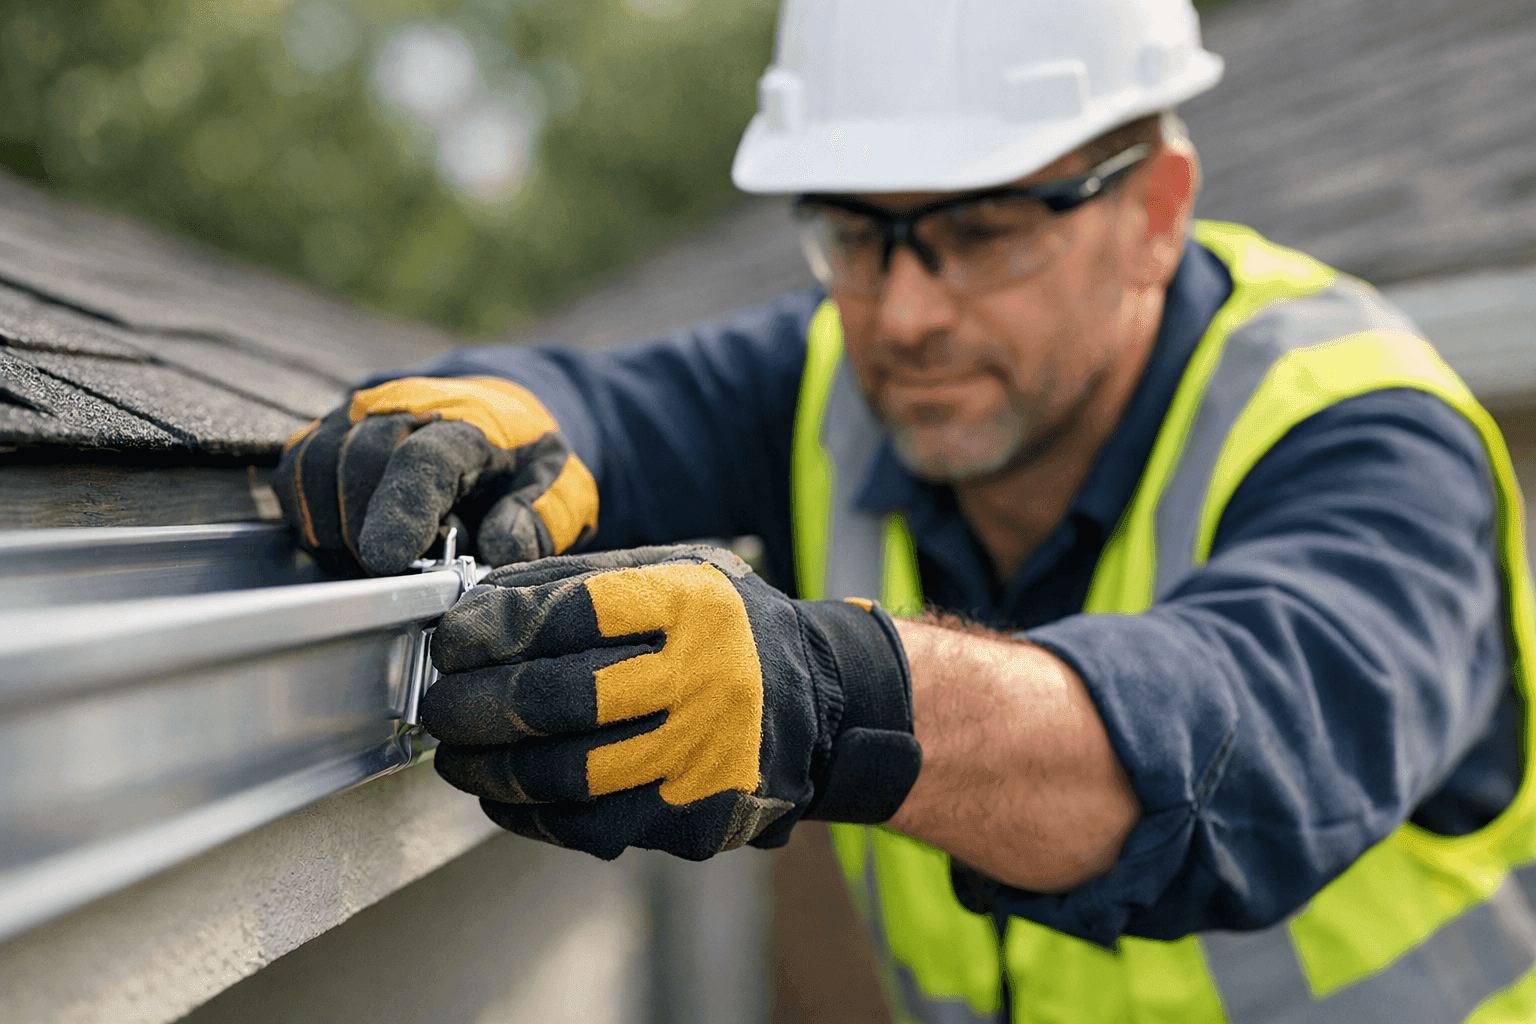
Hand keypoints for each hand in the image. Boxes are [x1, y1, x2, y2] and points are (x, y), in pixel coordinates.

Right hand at [272, 377, 596, 576]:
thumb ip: (536, 519)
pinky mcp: (326, 433)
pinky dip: (313, 518)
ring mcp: (357, 416)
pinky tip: (354, 540)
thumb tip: (501, 550)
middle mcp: (401, 406)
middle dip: (370, 531)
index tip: (387, 559)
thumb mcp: (560, 487)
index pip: (421, 459)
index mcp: (467, 421)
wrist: (502, 412)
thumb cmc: (526, 458)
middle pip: (358, 464)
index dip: (399, 510)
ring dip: (338, 529)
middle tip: (406, 568)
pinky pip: (294, 477)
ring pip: (315, 470)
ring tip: (386, 554)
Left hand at [419, 545, 921, 859]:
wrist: (822, 702)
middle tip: (438, 704)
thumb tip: (478, 607)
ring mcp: (698, 754)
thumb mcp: (675, 574)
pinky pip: (583, 825)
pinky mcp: (691, 815)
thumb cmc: (728, 630)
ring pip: (559, 772)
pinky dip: (524, 813)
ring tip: (455, 754)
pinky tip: (500, 793)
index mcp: (690, 603)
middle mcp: (701, 677)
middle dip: (471, 705)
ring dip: (486, 767)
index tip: (451, 640)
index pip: (565, 613)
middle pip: (554, 698)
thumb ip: (583, 582)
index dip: (490, 630)